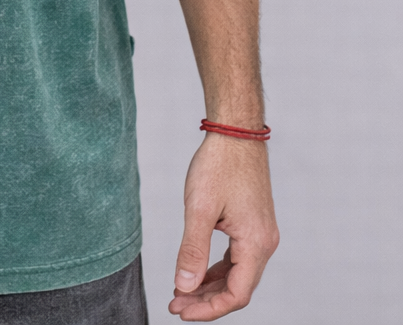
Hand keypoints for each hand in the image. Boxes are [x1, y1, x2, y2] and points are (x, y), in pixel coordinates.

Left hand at [169, 133, 278, 319]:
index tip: (180, 311)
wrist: (236, 133)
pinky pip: (237, 258)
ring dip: (210, 286)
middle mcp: (265, 243)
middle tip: (175, 306)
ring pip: (237, 274)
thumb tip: (184, 287)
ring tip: (181, 293)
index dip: (208, 309)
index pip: (236, 294)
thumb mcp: (199, 209)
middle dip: (206, 300)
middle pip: (238, 288)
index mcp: (256, 244)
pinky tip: (197, 272)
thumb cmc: (218, 165)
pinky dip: (217, 269)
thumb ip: (192, 250)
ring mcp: (261, 234)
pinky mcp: (253, 224)